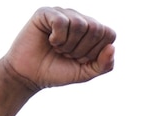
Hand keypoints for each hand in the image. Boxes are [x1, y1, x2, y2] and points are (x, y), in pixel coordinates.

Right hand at [0, 7, 115, 93]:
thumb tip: (112, 48)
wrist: (31, 75)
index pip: (109, 34)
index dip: (97, 51)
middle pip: (96, 28)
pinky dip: (58, 37)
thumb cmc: (59, 72)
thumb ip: (104, 64)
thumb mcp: (87, 73)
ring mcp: (62, 14)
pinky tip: (51, 41)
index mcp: (92, 31)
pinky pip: (61, 21)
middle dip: (83, 49)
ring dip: (69, 45)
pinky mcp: (45, 13)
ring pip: (80, 24)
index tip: (82, 59)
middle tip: (68, 54)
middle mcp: (79, 19)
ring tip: (59, 49)